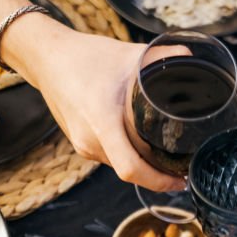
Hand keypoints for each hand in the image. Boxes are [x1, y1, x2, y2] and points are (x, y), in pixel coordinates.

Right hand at [19, 27, 184, 191]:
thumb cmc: (84, 57)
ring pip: (120, 167)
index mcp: (102, 122)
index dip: (158, 181)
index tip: (180, 180)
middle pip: (131, 173)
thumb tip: (189, 56)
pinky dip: (128, 157)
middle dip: (157, 176)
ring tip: (167, 160)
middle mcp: (90, 140)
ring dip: (143, 167)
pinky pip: (110, 158)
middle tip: (183, 170)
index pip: (131, 169)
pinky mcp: (80, 144)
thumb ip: (161, 56)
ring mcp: (83, 145)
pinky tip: (142, 148)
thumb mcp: (128, 54)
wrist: (46, 58)